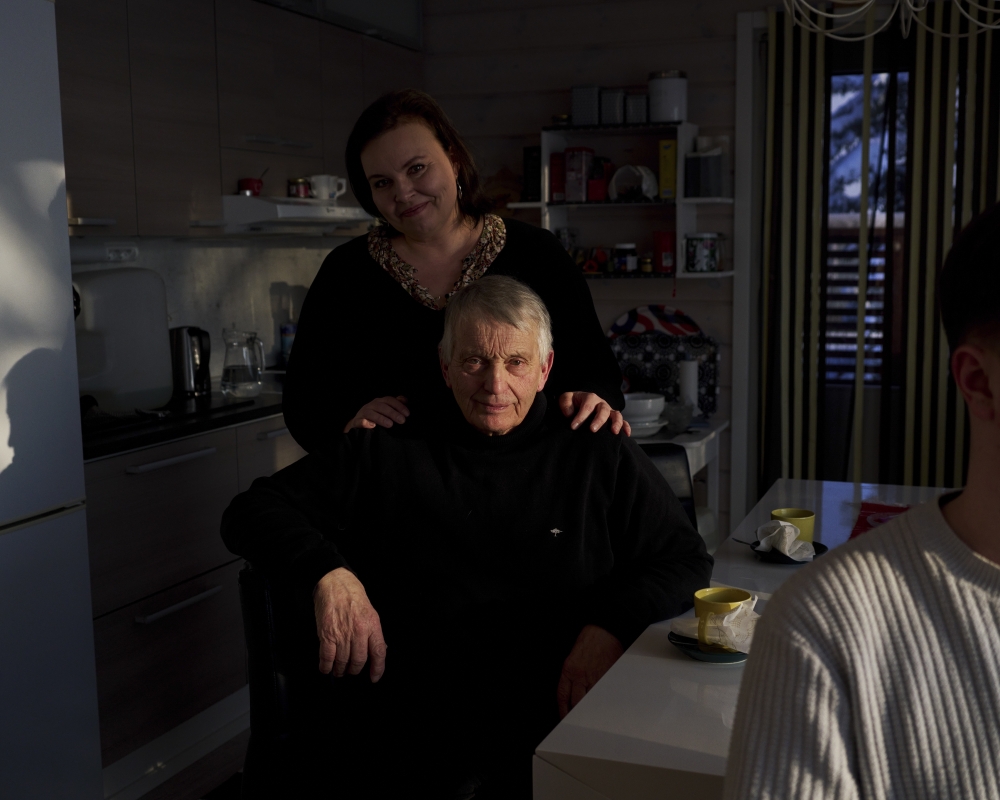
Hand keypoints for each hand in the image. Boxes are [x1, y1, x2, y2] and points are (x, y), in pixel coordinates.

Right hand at [313, 567, 386, 681]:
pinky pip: (326, 657)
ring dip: (340, 670)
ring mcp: (342, 633)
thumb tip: (379, 651)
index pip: (378, 652)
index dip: (378, 668)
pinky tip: (326, 668)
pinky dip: (326, 666)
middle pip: (359, 660)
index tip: (374, 677)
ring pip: (342, 661)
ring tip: (339, 671)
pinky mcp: (326, 633)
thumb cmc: (353, 596)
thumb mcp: (371, 612)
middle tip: (351, 671)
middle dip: (355, 670)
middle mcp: (358, 631)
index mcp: (372, 625)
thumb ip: (374, 633)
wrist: (335, 583)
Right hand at [343, 395, 408, 432]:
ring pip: (371, 413)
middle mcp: (371, 406)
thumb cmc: (375, 416)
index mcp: (379, 402)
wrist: (358, 424)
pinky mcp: (356, 422)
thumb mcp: (385, 409)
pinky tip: (372, 426)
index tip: (407, 414)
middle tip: (402, 420)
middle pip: (381, 406)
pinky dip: (365, 423)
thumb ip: (395, 404)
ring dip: (381, 418)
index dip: (399, 406)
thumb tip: (405, 400)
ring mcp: (363, 413)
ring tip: (390, 424)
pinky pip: (360, 421)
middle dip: (392, 413)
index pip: (389, 400)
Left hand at [556, 625, 623, 718]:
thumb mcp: (573, 657)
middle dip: (577, 715)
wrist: (603, 630)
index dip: (563, 710)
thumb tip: (574, 694)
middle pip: (577, 702)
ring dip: (592, 711)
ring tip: (593, 721)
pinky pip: (605, 693)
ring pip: (591, 700)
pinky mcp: (607, 676)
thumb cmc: (589, 641)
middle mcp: (580, 675)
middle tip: (578, 724)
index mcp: (568, 670)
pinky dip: (604, 701)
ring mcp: (595, 676)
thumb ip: (572, 675)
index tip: (564, 718)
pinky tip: (605, 708)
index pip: (563, 696)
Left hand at [559, 392, 630, 435]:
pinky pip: (623, 421)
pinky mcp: (613, 418)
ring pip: (616, 414)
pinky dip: (626, 427)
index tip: (573, 427)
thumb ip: (565, 403)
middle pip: (603, 410)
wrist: (579, 403)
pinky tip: (626, 434)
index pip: (587, 407)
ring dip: (616, 422)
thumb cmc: (572, 402)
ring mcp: (609, 411)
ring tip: (614, 432)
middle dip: (598, 420)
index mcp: (590, 398)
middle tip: (592, 430)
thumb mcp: (566, 399)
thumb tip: (569, 414)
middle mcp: (601, 403)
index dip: (580, 417)